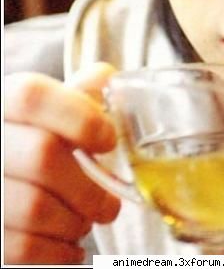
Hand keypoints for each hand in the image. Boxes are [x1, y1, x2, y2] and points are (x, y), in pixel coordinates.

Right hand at [4, 62, 121, 263]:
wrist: (3, 182)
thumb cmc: (31, 145)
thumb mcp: (48, 113)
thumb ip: (78, 93)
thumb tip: (109, 77)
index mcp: (3, 105)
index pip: (32, 96)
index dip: (78, 116)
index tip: (109, 140)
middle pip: (42, 155)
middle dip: (89, 187)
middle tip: (109, 204)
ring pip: (35, 208)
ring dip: (75, 222)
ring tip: (84, 222)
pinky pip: (24, 250)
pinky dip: (59, 252)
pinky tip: (66, 244)